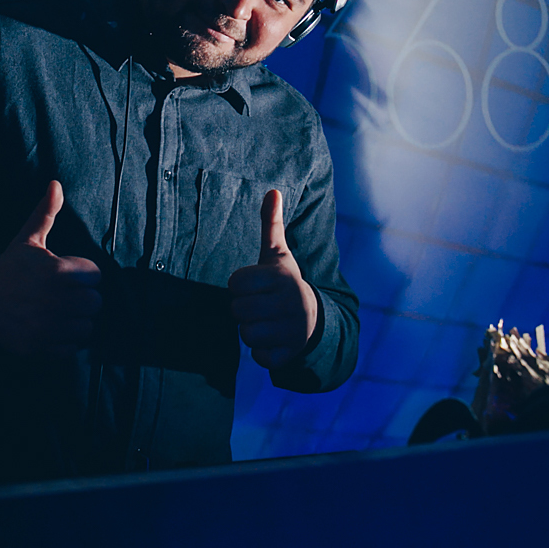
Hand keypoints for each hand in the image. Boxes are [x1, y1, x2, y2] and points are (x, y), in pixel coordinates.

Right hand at [0, 180, 102, 358]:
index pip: (96, 276)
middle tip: (66, 294)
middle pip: (95, 303)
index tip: (68, 274)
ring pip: (87, 328)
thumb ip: (45, 213)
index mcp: (56, 271)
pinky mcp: (38, 347)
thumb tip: (56, 184)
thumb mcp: (26, 239)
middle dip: (83, 298)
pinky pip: (71, 349)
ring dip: (77, 321)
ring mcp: (45, 326)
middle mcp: (53, 300)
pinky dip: (65, 342)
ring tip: (60, 312)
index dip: (84, 274)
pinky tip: (51, 329)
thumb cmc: (9, 267)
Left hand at [229, 188, 318, 370]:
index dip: (240, 286)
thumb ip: (272, 225)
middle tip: (260, 306)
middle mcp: (290, 302)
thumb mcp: (278, 255)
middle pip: (237, 311)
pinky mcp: (290, 354)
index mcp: (282, 277)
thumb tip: (272, 190)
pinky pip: (259, 357)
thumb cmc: (284, 284)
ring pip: (246, 334)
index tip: (256, 286)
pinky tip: (274, 340)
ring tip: (267, 322)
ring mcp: (292, 330)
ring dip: (252, 331)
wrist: (314, 320)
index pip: (234, 283)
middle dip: (244, 310)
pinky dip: (263, 352)